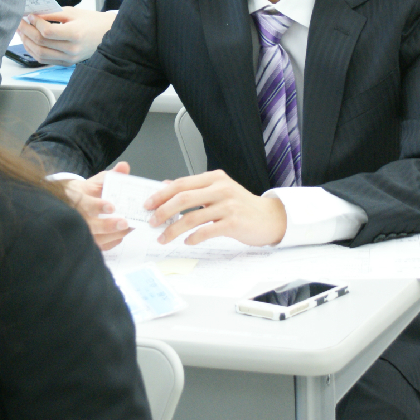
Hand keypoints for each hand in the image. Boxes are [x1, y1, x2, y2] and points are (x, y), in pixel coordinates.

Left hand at [18, 7, 117, 64]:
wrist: (106, 34)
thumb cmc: (91, 21)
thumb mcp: (72, 12)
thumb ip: (52, 14)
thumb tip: (32, 15)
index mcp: (75, 34)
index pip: (47, 32)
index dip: (35, 23)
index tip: (30, 15)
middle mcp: (72, 49)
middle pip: (41, 43)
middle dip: (26, 31)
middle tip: (20, 22)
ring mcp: (69, 59)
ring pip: (39, 54)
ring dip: (26, 43)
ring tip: (21, 32)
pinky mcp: (67, 63)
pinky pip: (44, 60)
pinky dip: (33, 51)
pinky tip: (29, 42)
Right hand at [63, 162, 133, 249]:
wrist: (68, 205)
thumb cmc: (85, 193)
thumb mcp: (95, 182)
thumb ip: (111, 176)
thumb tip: (124, 167)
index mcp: (76, 199)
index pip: (85, 204)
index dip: (97, 206)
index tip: (111, 206)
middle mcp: (75, 218)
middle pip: (90, 225)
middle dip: (108, 225)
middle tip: (124, 223)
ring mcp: (78, 232)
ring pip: (95, 239)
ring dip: (113, 235)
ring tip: (127, 228)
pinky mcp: (83, 243)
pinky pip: (98, 247)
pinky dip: (110, 242)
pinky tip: (120, 236)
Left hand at [144, 170, 287, 246]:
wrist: (270, 218)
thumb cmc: (242, 206)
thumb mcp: (218, 191)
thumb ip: (195, 189)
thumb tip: (166, 186)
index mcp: (215, 178)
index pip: (182, 183)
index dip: (162, 194)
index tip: (148, 204)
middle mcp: (221, 189)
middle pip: (184, 198)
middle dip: (163, 211)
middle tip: (152, 222)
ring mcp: (228, 206)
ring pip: (192, 217)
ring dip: (174, 229)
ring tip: (164, 238)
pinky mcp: (234, 223)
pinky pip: (207, 230)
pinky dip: (194, 237)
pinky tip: (188, 242)